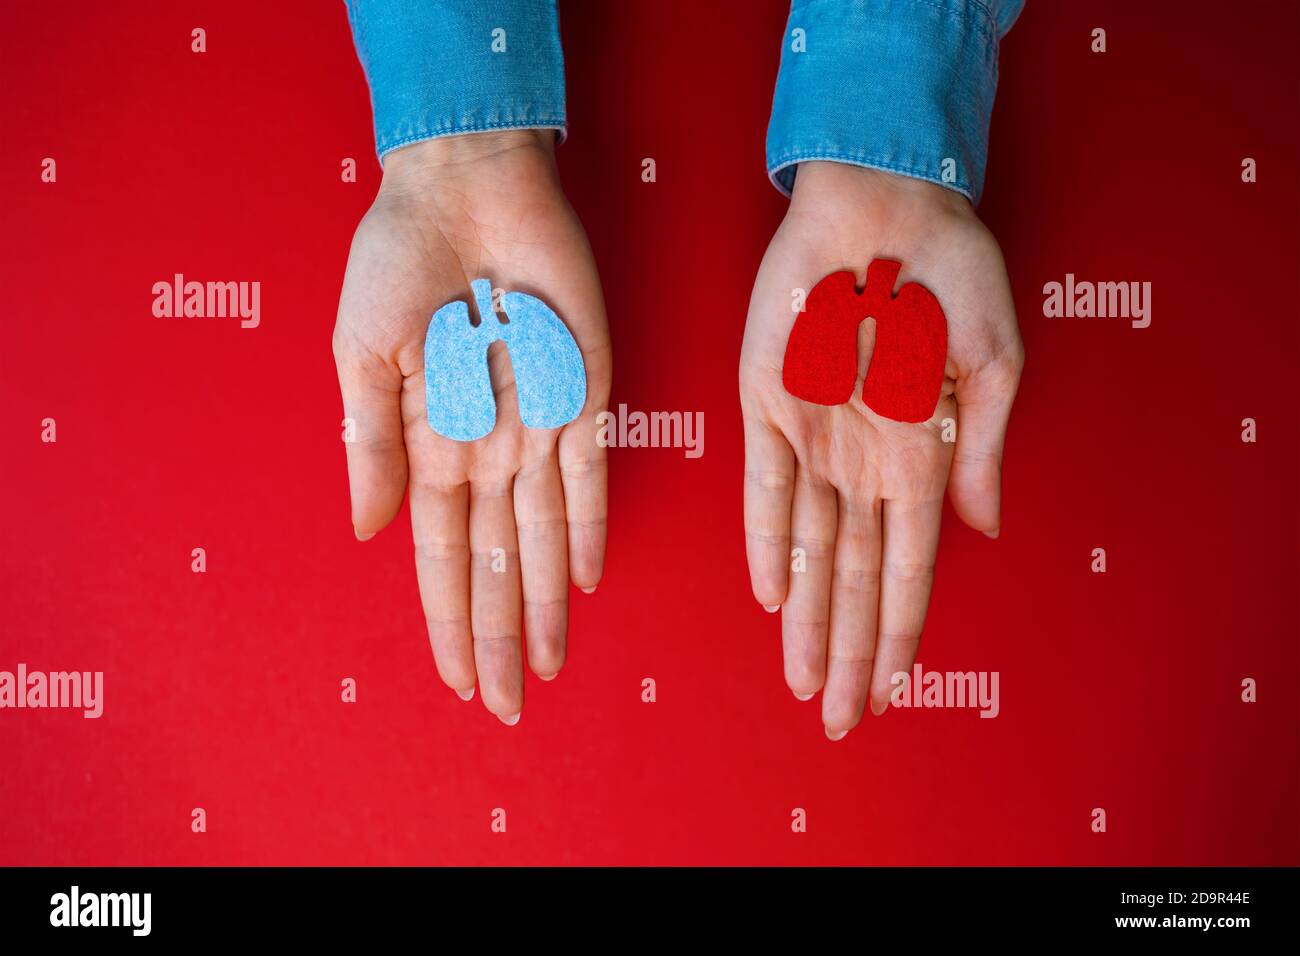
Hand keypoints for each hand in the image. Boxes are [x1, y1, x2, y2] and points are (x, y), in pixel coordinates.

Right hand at [333, 130, 610, 722]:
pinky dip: (588, 526)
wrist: (464, 186)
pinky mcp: (587, 388)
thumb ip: (369, 443)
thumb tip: (364, 533)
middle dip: (499, 634)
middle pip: (497, 562)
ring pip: (545, 535)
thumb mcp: (361, 355)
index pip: (441, 554)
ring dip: (547, 602)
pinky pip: (591, 472)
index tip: (453, 680)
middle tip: (505, 706)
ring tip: (548, 667)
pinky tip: (586, 582)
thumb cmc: (398, 261)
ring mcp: (541, 423)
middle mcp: (489, 446)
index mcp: (429, 442)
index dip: (448, 617)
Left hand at [739, 162, 1022, 738]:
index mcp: (921, 453)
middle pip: (852, 576)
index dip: (898, 633)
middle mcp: (862, 458)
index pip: (908, 568)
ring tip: (802, 681)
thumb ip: (983, 449)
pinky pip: (762, 485)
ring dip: (805, 617)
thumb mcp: (993, 359)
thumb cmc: (950, 269)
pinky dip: (765, 539)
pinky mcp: (762, 399)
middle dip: (845, 650)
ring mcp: (811, 434)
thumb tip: (985, 533)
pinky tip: (771, 595)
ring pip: (806, 547)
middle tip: (836, 718)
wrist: (887, 195)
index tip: (890, 692)